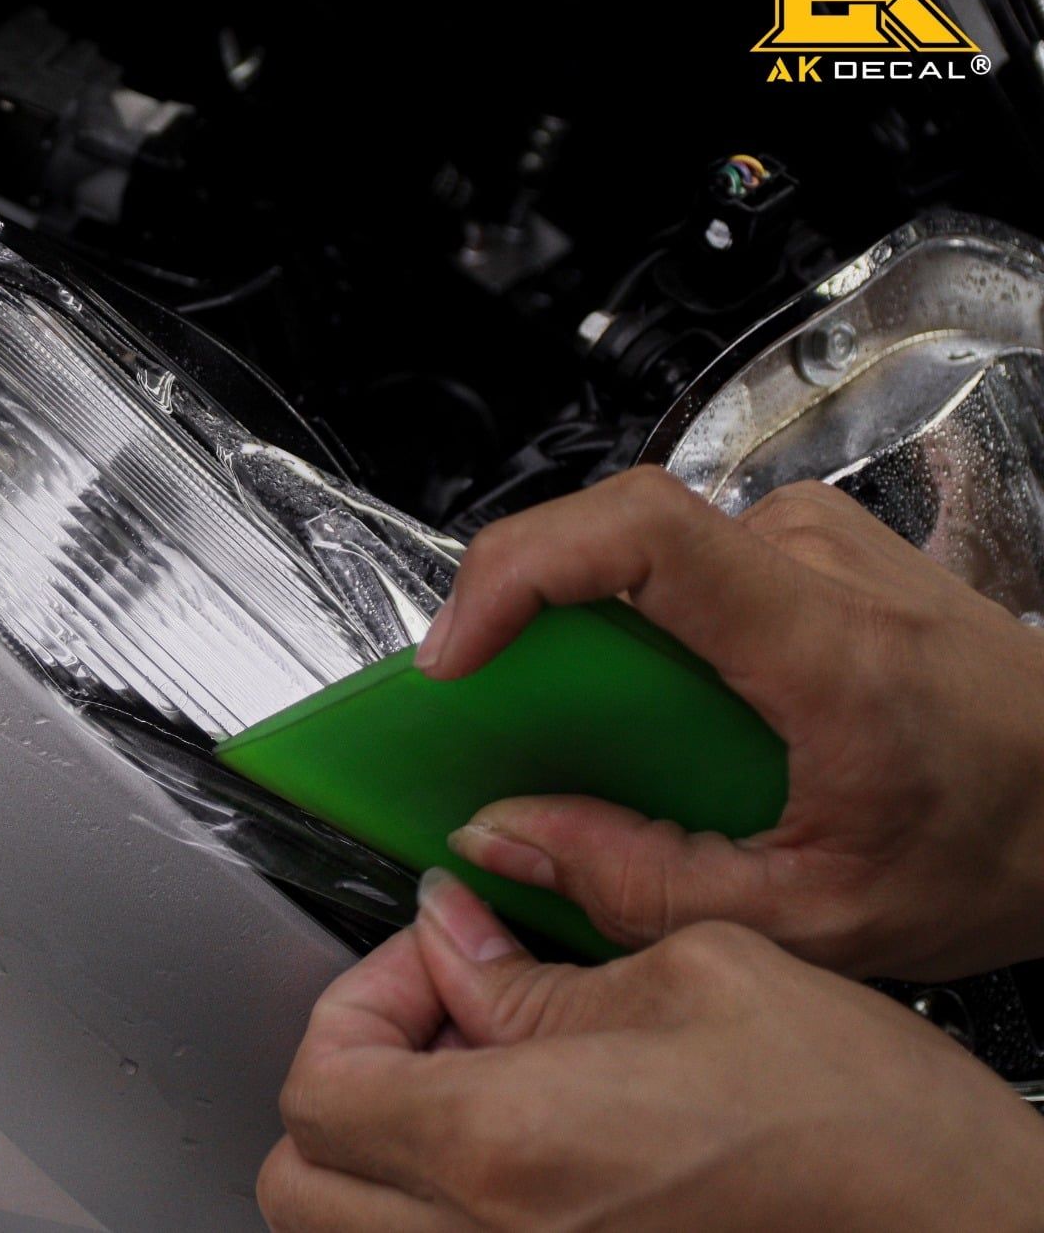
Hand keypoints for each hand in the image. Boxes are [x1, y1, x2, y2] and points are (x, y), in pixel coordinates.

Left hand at [258, 871, 1043, 1232]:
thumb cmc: (872, 1135)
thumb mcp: (704, 977)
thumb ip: (539, 968)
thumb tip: (452, 932)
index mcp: (509, 1148)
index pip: (322, 1082)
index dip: (362, 996)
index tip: (436, 956)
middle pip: (303, 1180)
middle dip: (350, 1081)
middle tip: (440, 1022)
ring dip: (385, 1154)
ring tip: (485, 1090)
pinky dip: (440, 1213)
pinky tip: (530, 1160)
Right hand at [418, 467, 1043, 979]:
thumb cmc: (999, 844)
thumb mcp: (815, 914)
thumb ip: (643, 884)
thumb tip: (505, 835)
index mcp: (827, 647)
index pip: (642, 532)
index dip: (518, 571)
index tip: (457, 652)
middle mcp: (818, 562)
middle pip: (612, 536)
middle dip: (519, 620)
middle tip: (484, 718)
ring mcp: (814, 539)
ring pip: (636, 550)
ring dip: (577, 632)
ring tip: (575, 734)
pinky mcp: (804, 546)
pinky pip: (672, 563)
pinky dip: (628, 632)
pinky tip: (647, 714)